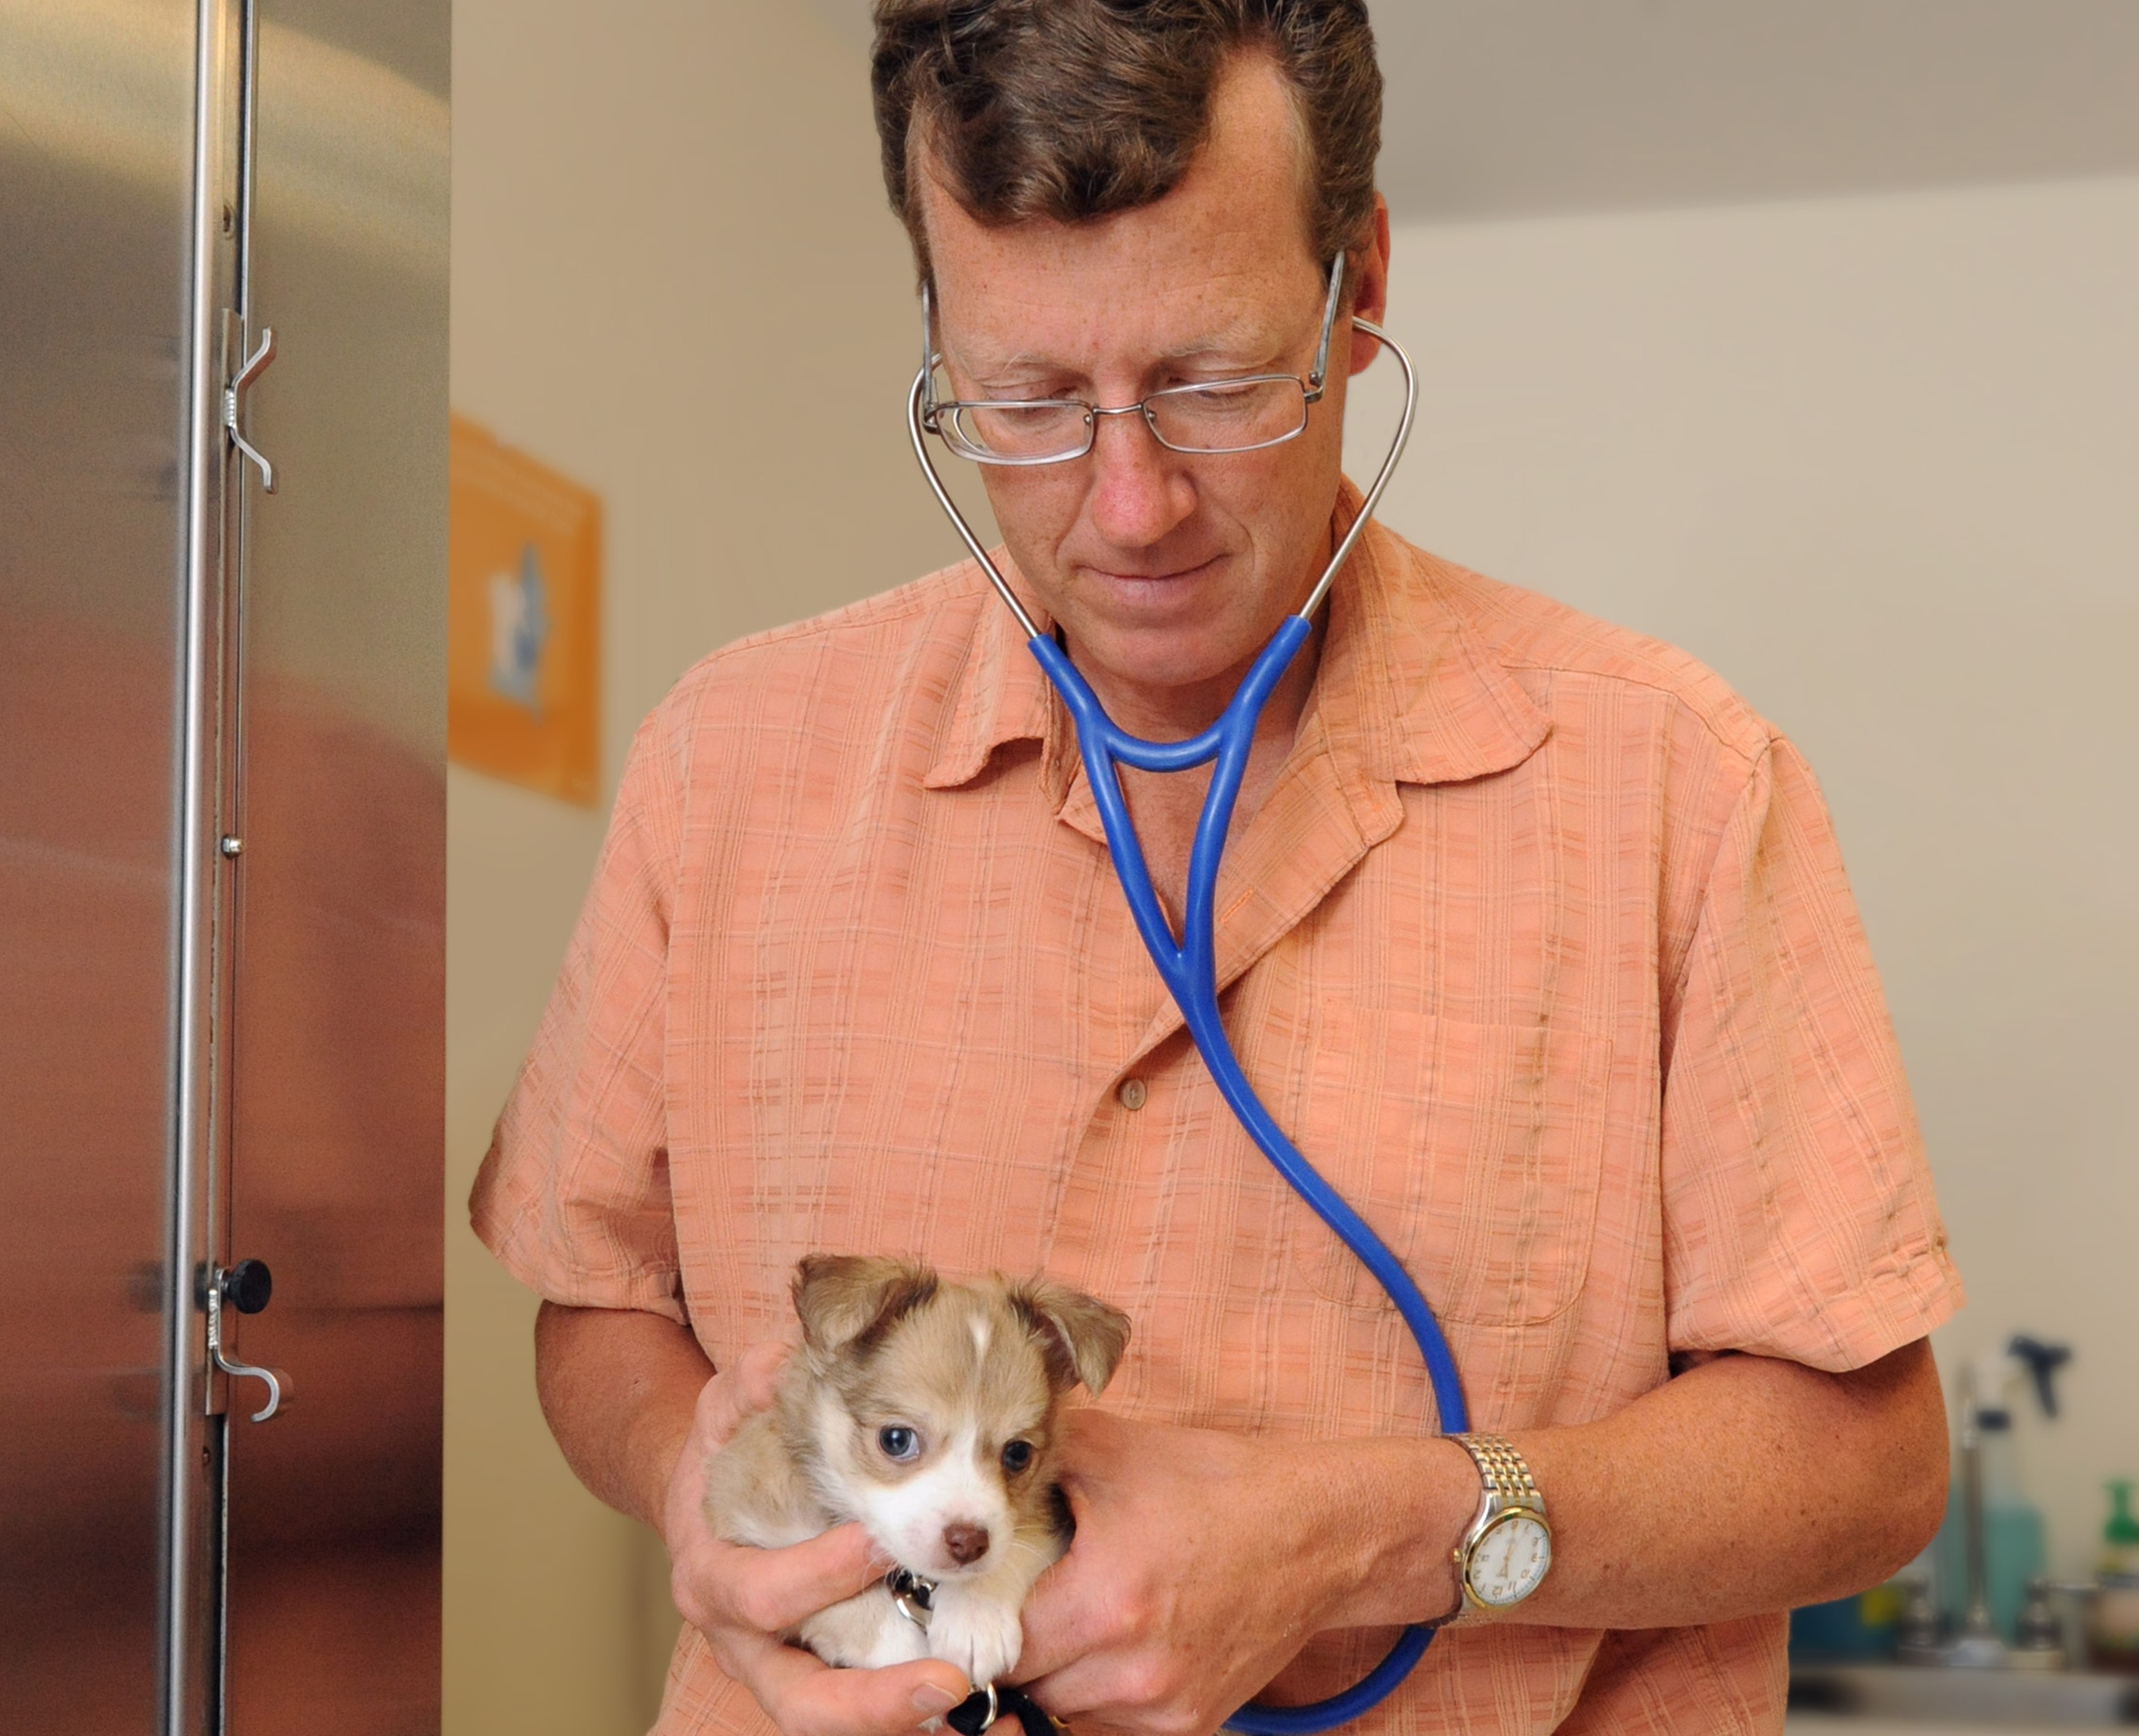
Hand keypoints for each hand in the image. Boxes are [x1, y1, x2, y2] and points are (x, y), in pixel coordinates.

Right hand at [660, 1341, 971, 1735]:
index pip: (764, 1594)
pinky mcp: (823, 1675)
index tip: (879, 1542)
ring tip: (969, 1704)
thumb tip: (778, 1368)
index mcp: (716, 1576)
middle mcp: (745, 1641)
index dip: (819, 1575)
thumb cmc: (726, 1452)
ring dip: (901, 1719)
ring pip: (832, 1718)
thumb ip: (749, 1386)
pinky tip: (971, 1712)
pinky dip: (912, 1717)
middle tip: (947, 1681)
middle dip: (871, 1700)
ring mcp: (784, 1667)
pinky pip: (862, 1709)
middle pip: (799, 1697)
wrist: (707, 1504)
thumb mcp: (725, 1411)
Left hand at [1014, 1412, 1433, 1735]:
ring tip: (1075, 1617)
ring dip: (1059, 1674)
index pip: (1000, 1646)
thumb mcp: (1115, 1452)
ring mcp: (1166, 1706)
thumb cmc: (1217, 1486)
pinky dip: (1102, 1692)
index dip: (977, 1622)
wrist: (1318, 1530)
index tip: (972, 1600)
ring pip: (1067, 1711)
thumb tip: (975, 1466)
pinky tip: (1116, 1642)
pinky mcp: (1195, 1723)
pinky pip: (1114, 1724)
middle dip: (1019, 1648)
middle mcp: (1132, 1670)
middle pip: (1029, 1687)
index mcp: (1102, 1601)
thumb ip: (1034, 1459)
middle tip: (1021, 1603)